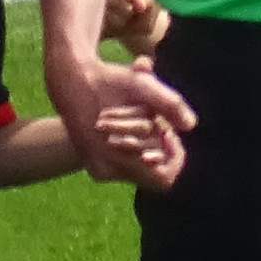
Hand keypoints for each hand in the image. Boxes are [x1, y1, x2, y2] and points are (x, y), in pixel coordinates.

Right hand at [49, 44, 194, 187]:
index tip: (168, 132)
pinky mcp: (96, 168)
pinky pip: (128, 167)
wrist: (69, 81)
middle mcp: (106, 171)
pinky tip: (129, 127)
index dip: (174, 157)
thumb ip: (168, 104)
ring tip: (139, 120)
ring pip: (141, 171)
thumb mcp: (140, 86)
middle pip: (154, 175)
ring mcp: (100, 171)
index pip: (164, 178)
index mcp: (116, 156)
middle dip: (160, 148)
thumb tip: (191, 125)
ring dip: (147, 147)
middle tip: (155, 122)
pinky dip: (135, 149)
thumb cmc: (108, 82)